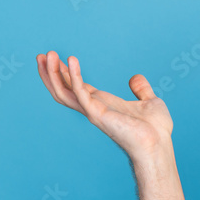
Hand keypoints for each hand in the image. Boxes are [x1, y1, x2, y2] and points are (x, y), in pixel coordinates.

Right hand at [36, 50, 172, 157]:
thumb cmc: (155, 129)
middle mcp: (94, 108)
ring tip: (46, 55)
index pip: (76, 87)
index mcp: (103, 104)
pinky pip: (81, 92)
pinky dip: (74, 75)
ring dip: (53, 74)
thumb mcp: (149, 101)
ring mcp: (93, 112)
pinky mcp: (97, 114)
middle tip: (41, 55)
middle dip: (51, 73)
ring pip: (64, 92)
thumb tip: (135, 78)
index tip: (54, 57)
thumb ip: (141, 89)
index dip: (65, 73)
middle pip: (63, 90)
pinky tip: (71, 60)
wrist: (158, 144)